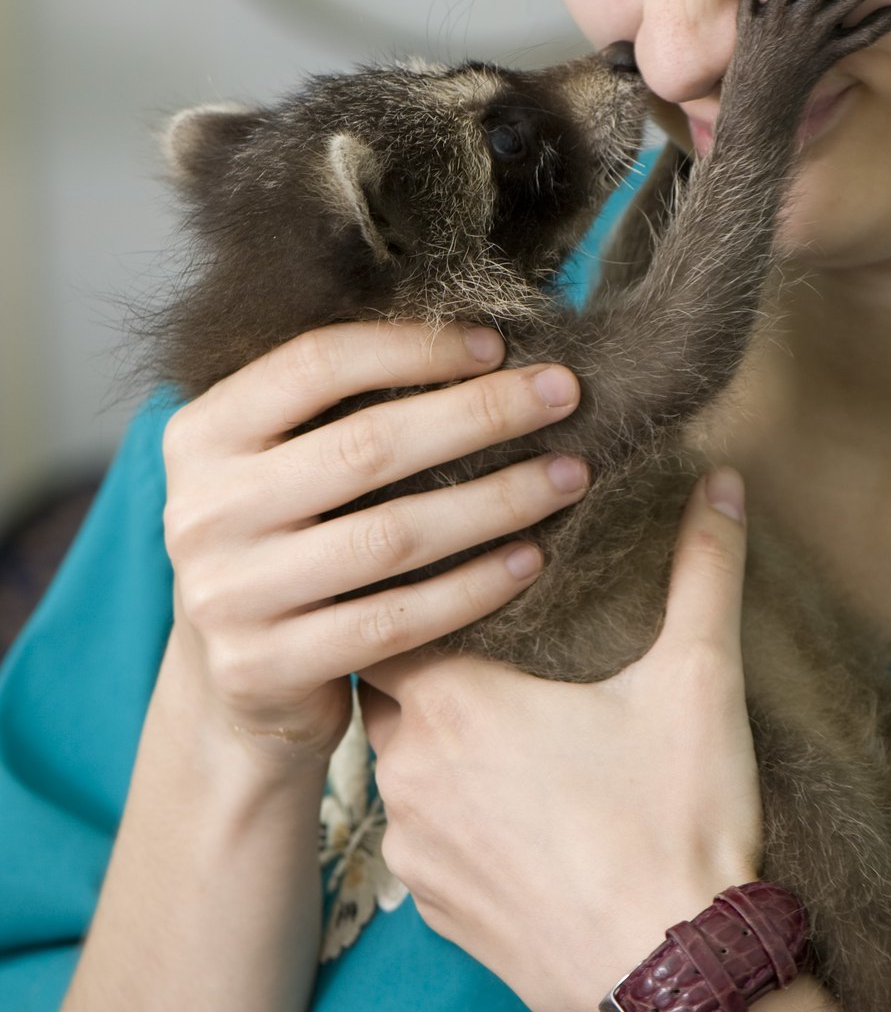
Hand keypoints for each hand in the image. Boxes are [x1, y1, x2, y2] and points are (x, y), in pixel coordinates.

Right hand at [162, 321, 590, 767]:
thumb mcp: (283, 460)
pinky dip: (475, 586)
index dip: (413, 347)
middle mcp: (201, 510)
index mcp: (201, 434)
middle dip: (481, 413)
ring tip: (569, 475)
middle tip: (563, 395)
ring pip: (393, 535)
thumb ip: (343, 403)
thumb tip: (481, 333)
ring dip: (498, 499)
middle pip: (367, 446)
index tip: (498, 345)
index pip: (314, 364)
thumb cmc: (288, 535)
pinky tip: (531, 557)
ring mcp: (228, 595)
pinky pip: (397, 619)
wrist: (238, 678)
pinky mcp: (266, 668)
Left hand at [360, 469, 762, 1011]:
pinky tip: (510, 805)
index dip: (421, 586)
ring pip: (397, 765)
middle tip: (487, 635)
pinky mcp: (435, 912)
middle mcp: (410, 772)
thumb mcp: (700, 678)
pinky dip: (449, 814)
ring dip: (434, 740)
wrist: (672, 977)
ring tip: (501, 722)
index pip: (390, 613)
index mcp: (456, 701)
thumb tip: (724, 481)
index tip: (463, 566)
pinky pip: (419, 840)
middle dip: (426, 657)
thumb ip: (705, 566)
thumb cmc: (677, 823)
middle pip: (386, 686)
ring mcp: (415, 851)